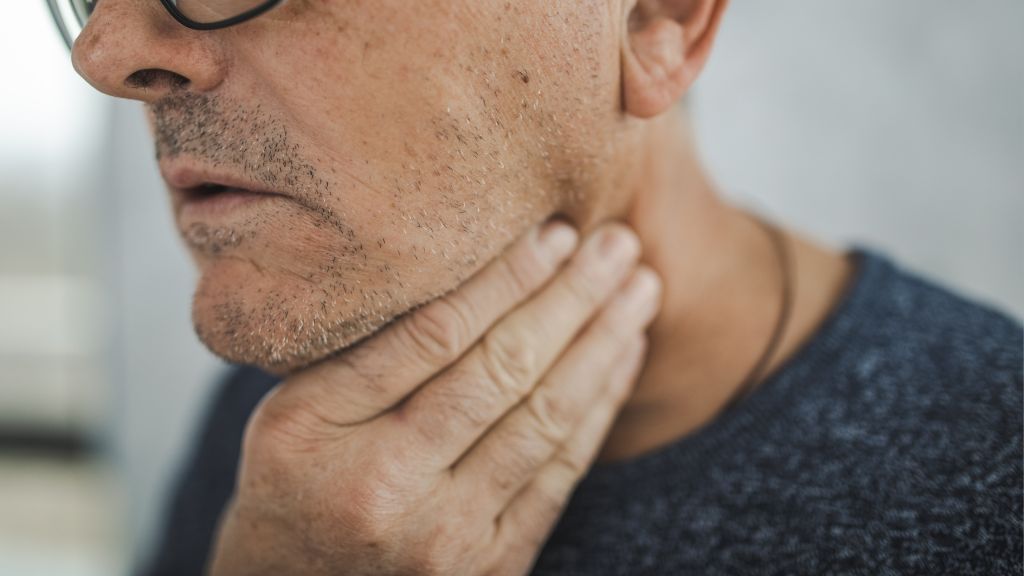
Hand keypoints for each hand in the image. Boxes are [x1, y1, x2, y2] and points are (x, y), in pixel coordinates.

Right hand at [208, 220, 661, 575]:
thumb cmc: (293, 485)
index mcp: (316, 427)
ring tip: (639, 291)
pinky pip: (559, 476)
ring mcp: (442, 536)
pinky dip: (599, 411)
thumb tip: (476, 270)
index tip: (553, 233)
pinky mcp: (488, 567)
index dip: (506, 278)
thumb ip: (366, 350)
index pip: (434, 334)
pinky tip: (622, 360)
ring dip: (602, 346)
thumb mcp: (292, 409)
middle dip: (572, 298)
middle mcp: (382, 484)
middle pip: (500, 371)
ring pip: (543, 420)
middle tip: (617, 245)